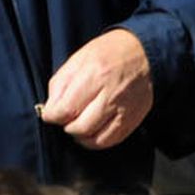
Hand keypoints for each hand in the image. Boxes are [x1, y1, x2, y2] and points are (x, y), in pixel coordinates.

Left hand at [40, 28, 153, 148]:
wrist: (145, 53)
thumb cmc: (109, 53)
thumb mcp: (79, 58)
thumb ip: (61, 83)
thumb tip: (50, 109)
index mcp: (95, 74)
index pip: (65, 109)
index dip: (52, 115)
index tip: (50, 113)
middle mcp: (111, 94)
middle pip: (79, 127)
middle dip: (66, 125)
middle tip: (66, 117)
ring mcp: (124, 110)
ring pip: (94, 138)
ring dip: (80, 135)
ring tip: (78, 123)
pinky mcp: (133, 119)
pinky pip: (110, 141)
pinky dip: (96, 140)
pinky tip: (92, 130)